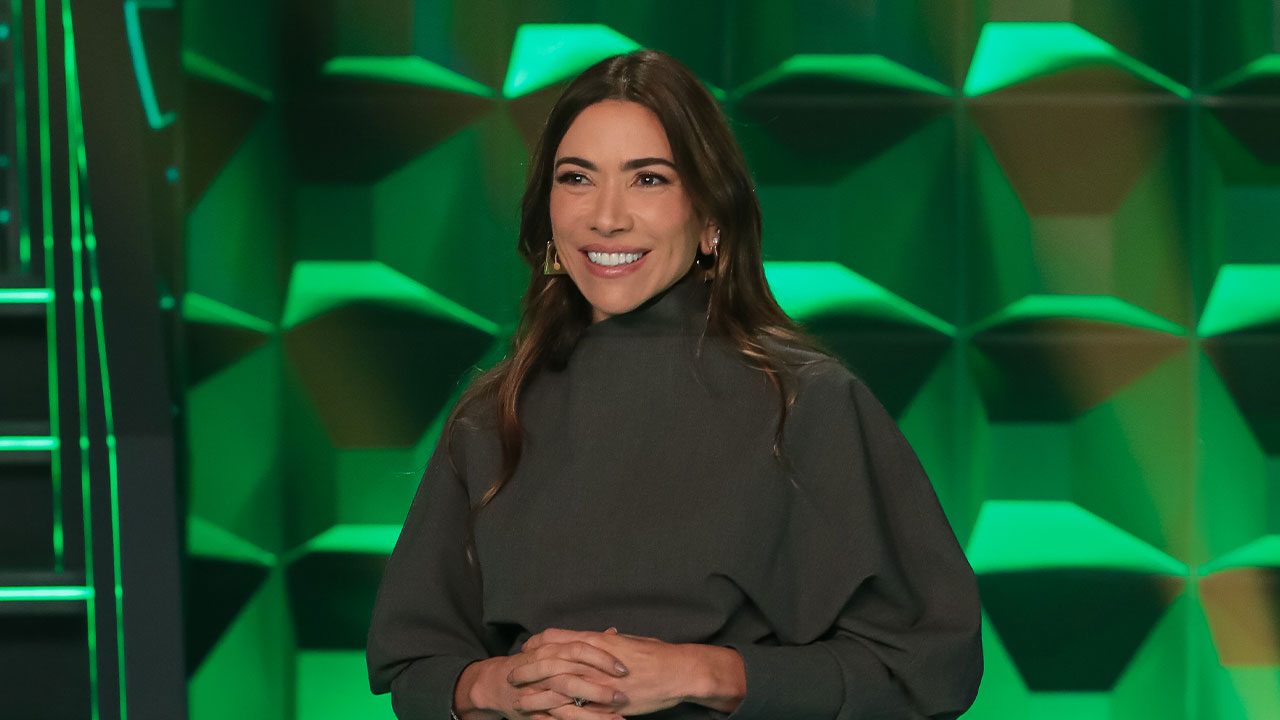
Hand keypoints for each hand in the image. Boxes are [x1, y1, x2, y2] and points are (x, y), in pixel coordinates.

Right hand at [458, 636, 629, 719]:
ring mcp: (539, 690)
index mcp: (552, 648)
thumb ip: (585, 641)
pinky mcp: (537, 710)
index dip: (603, 658)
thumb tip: (613, 633)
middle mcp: (545, 667)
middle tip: (624, 693)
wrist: (498, 683)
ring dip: (594, 708)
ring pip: (567, 697)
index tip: (624, 668)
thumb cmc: (533, 662)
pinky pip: (561, 717)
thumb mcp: (556, 646)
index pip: (580, 649)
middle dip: (600, 686)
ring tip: (618, 715)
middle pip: (574, 674)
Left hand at [518, 628, 699, 716]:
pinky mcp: (605, 703)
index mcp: (595, 640)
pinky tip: (544, 719)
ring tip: (519, 702)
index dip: (536, 645)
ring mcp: (597, 681)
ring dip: (535, 694)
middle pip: (548, 661)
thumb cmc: (654, 654)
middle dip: (526, 669)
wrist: (676, 671)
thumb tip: (596, 637)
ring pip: (556, 686)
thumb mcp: (626, 641)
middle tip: (510, 676)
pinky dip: (556, 714)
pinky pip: (574, 710)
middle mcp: (591, 659)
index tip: (525, 651)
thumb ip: (606, 641)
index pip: (555, 639)